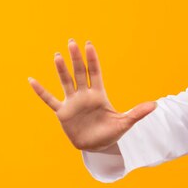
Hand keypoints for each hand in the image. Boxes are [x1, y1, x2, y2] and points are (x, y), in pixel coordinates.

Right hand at [28, 39, 156, 150]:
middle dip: (76, 58)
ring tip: (57, 56)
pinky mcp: (63, 113)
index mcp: (99, 95)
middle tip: (72, 42)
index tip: (89, 45)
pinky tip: (32, 80)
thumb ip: (137, 113)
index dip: (92, 60)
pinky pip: (50, 100)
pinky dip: (41, 91)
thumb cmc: (111, 132)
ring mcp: (73, 103)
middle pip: (80, 73)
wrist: (97, 146)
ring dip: (61, 70)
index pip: (95, 73)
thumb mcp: (125, 123)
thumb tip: (155, 105)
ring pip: (66, 82)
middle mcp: (85, 95)